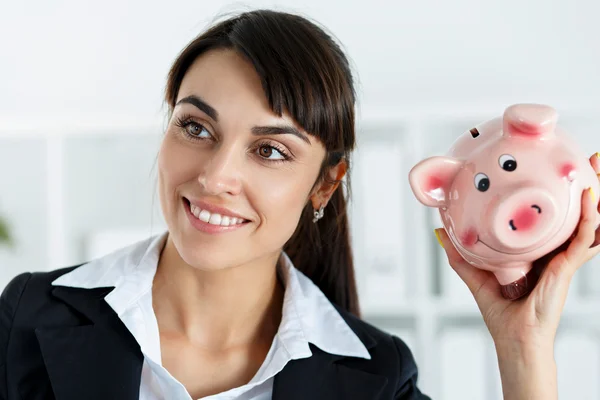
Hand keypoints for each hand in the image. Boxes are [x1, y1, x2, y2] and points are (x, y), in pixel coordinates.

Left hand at [435, 153, 599, 347]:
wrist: (514, 339)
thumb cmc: (502, 312)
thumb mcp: (477, 275)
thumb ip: (459, 253)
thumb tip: (440, 231)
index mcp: (539, 250)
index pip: (554, 216)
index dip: (560, 194)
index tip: (560, 167)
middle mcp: (555, 251)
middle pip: (576, 213)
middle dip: (588, 186)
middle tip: (592, 158)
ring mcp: (564, 259)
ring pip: (587, 221)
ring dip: (596, 194)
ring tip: (597, 164)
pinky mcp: (566, 268)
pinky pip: (582, 239)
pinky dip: (588, 218)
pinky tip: (590, 197)